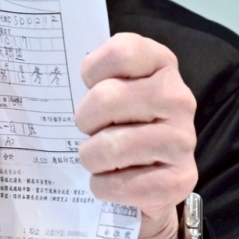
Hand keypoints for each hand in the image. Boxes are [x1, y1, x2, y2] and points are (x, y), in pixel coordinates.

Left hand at [76, 32, 198, 238]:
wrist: (156, 174)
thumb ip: (95, 75)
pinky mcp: (180, 180)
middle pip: (106, 99)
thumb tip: (55, 79)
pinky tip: (113, 180)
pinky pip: (119, 185)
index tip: (91, 85)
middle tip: (90, 129)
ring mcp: (183, 140)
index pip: (121, 52)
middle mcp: (179, 98)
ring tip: (99, 158)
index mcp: (162, 65)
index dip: (93, 70)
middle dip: (85, 120)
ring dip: (92, 158)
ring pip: (109, 147)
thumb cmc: (124, 122)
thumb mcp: (113, 87)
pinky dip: (104, 187)